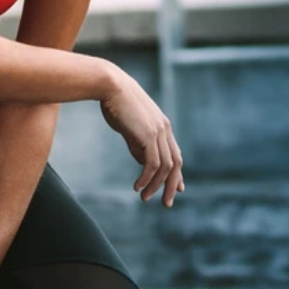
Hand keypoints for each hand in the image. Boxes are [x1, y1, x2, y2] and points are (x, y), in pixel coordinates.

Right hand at [99, 70, 183, 206]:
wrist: (110, 86)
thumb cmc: (116, 103)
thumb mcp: (131, 126)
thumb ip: (139, 143)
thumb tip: (144, 163)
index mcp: (163, 126)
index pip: (175, 154)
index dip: (177, 174)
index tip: (177, 189)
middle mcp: (165, 129)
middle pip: (176, 164)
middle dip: (172, 185)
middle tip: (166, 203)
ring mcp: (158, 132)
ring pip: (165, 167)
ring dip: (156, 185)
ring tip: (145, 198)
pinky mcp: (148, 135)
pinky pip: (152, 164)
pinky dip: (147, 178)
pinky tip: (137, 187)